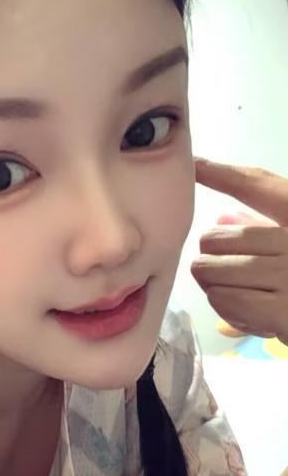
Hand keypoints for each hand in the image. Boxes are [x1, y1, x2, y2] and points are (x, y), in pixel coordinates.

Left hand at [190, 158, 287, 346]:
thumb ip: (265, 230)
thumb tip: (222, 221)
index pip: (259, 185)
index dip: (224, 173)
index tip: (196, 163)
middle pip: (218, 239)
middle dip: (207, 256)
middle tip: (214, 269)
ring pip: (214, 272)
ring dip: (212, 285)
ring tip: (229, 292)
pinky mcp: (284, 312)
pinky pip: (227, 301)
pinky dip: (223, 306)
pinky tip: (237, 312)